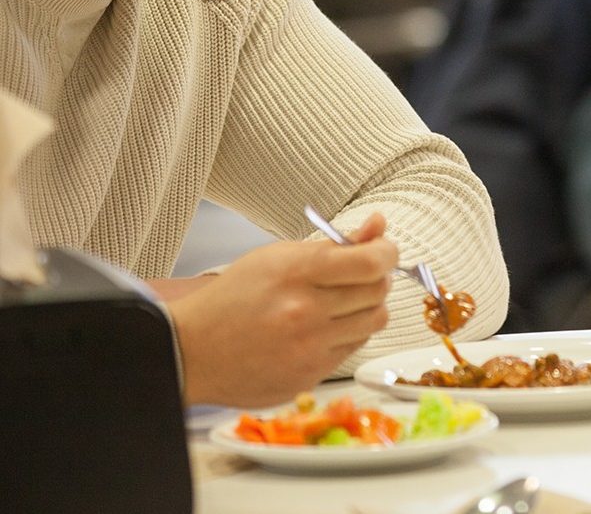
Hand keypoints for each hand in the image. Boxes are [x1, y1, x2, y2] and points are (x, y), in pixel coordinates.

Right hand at [169, 212, 396, 405]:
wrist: (191, 351)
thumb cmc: (234, 296)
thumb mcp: (279, 255)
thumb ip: (336, 243)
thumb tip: (379, 226)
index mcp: (297, 273)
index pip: (371, 263)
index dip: (387, 253)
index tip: (383, 250)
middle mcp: (305, 313)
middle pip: (378, 291)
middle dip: (378, 278)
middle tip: (360, 274)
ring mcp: (308, 349)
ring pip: (374, 321)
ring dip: (367, 307)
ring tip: (342, 301)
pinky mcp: (308, 376)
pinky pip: (353, 348)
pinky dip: (348, 333)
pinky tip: (323, 326)